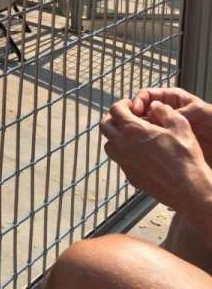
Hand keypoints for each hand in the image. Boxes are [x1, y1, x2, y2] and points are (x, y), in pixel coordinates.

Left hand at [100, 98, 211, 220]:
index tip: (130, 105)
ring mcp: (125, 163)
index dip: (121, 104)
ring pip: (108, 145)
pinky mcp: (130, 176)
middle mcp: (123, 145)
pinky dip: (124, 154)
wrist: (188, 189)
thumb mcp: (179, 125)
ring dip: (115, 137)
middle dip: (113, 118)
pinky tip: (139, 154)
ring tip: (130, 135)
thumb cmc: (184, 157)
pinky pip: (119, 161)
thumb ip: (164, 111)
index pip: (115, 110)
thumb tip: (155, 106)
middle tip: (126, 117)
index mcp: (133, 130)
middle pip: (105, 126)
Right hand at [132, 87, 211, 163]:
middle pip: (142, 110)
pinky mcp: (166, 140)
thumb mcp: (196, 111)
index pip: (147, 95)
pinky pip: (152, 138)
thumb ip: (176, 111)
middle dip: (135, 116)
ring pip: (145, 125)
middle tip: (131, 124)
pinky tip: (146, 146)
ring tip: (137, 137)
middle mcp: (165, 112)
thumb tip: (153, 112)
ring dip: (140, 130)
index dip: (139, 101)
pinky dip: (147, 141)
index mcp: (171, 99)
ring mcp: (165, 126)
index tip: (135, 111)